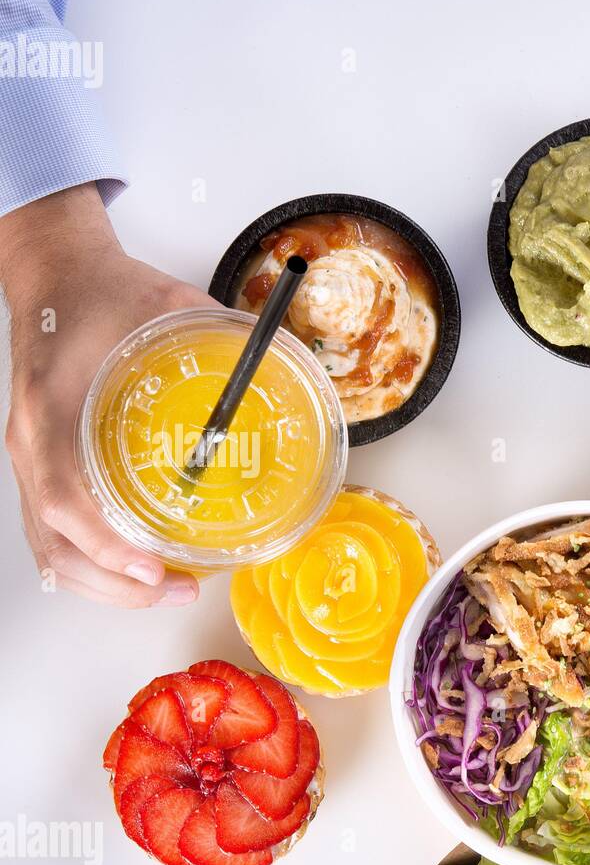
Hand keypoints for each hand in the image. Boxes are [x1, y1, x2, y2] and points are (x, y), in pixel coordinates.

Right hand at [2, 184, 210, 605]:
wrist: (56, 273)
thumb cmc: (105, 292)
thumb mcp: (168, 303)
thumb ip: (223, 337)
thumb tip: (285, 367)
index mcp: (52, 405)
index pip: (63, 493)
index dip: (104, 541)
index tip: (150, 567)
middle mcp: (31, 440)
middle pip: (54, 540)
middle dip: (114, 583)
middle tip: (177, 591)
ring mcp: (29, 457)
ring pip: (50, 546)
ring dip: (105, 583)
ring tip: (166, 590)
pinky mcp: (39, 464)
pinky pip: (52, 532)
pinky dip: (92, 563)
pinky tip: (135, 573)